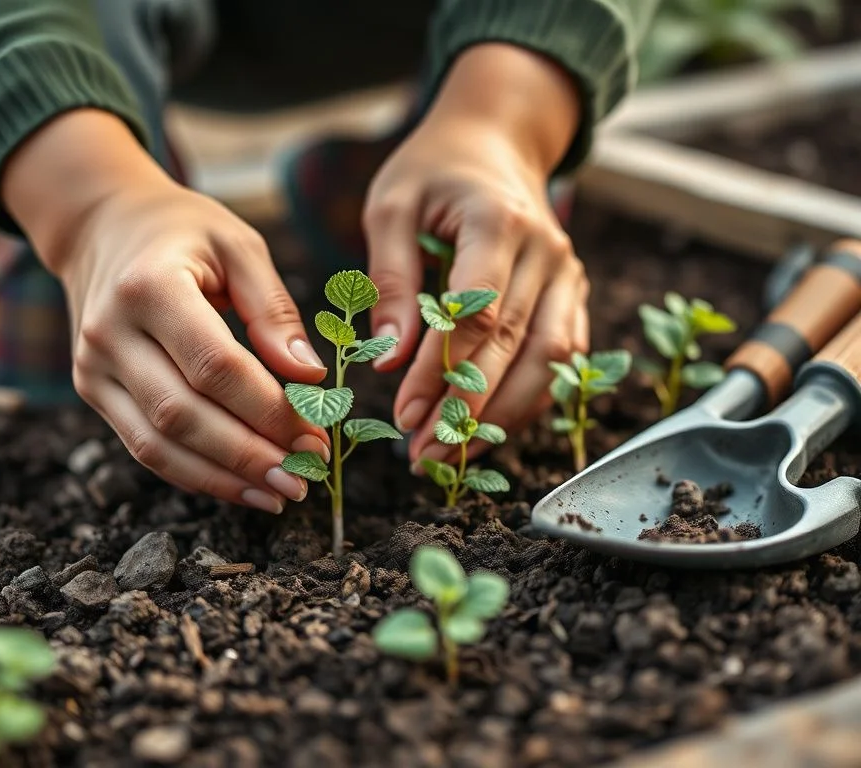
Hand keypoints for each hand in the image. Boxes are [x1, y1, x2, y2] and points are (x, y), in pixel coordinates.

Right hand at [2, 110, 329, 512]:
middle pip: (184, 415)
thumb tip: (311, 378)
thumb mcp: (239, 247)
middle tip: (306, 478)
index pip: (215, 366)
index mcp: (149, 287)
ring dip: (223, 479)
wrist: (101, 225)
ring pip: (158, 445)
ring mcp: (92, 367)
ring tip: (280, 494)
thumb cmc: (182, 232)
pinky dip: (195, 474)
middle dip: (250, 455)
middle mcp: (110, 333)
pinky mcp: (92, 391)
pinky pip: (144, 447)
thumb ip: (274, 311)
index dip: (268, 410)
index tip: (316, 436)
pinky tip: (241, 486)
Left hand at [362, 44, 589, 466]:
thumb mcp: (391, 207)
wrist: (496, 141)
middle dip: (469, 408)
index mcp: (499, 222)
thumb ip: (391, 280)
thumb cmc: (432, 172)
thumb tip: (389, 360)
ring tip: (456, 456)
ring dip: (505, 417)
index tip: (405, 414)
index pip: (475, 313)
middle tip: (425, 454)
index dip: (442, 370)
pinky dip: (530, 399)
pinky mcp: (572, 294)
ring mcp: (568, 274)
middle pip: (514, 345)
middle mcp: (547, 252)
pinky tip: (490, 429)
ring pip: (550, 361)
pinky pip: (561, 357)